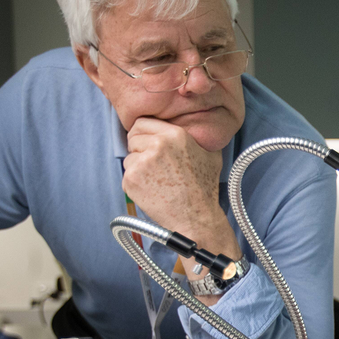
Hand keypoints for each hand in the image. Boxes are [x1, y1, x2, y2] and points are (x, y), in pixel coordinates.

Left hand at [122, 117, 225, 238]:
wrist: (196, 217)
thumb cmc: (204, 189)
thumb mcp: (210, 155)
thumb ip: (197, 139)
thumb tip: (194, 129)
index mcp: (175, 135)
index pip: (142, 122)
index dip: (141, 132)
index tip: (144, 140)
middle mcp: (157, 145)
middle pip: (132, 137)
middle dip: (138, 148)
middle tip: (151, 164)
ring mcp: (142, 162)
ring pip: (128, 158)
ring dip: (137, 167)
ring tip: (156, 181)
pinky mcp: (131, 179)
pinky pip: (127, 175)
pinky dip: (135, 183)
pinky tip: (152, 191)